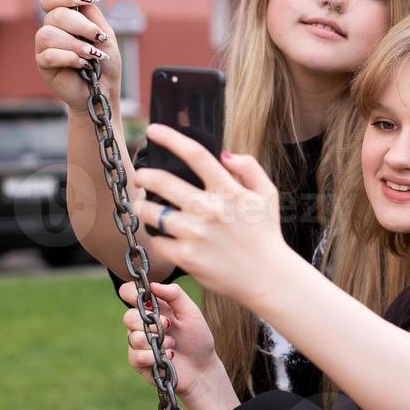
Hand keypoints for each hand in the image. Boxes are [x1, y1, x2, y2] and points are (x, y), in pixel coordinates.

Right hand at [33, 0, 120, 113]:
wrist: (104, 90)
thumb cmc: (104, 63)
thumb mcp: (104, 31)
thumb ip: (91, 9)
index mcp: (64, 19)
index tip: (85, 1)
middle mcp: (51, 30)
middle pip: (54, 15)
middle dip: (80, 25)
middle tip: (98, 38)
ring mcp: (44, 47)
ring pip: (48, 33)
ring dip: (75, 44)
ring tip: (91, 56)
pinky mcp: (43, 64)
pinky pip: (48, 54)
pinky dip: (69, 58)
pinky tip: (82, 66)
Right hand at [122, 281, 218, 399]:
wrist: (203, 368)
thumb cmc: (197, 338)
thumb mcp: (191, 311)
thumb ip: (174, 294)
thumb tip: (152, 285)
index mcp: (151, 308)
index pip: (128, 294)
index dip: (131, 293)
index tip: (144, 298)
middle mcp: (141, 324)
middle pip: (127, 317)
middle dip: (151, 322)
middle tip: (169, 326)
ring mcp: (138, 344)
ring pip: (133, 337)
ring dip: (157, 340)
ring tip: (173, 344)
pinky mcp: (138, 362)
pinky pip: (136, 356)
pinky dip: (154, 356)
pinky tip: (168, 357)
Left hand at [132, 124, 286, 303]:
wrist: (267, 278)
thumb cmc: (266, 235)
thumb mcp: (268, 195)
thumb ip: (250, 168)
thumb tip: (225, 154)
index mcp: (229, 191)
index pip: (196, 154)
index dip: (170, 138)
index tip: (153, 130)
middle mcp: (210, 210)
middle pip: (162, 182)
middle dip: (144, 176)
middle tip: (140, 177)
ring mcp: (196, 234)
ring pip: (151, 212)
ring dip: (141, 207)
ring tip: (143, 207)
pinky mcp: (186, 257)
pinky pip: (158, 241)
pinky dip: (157, 236)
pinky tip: (162, 235)